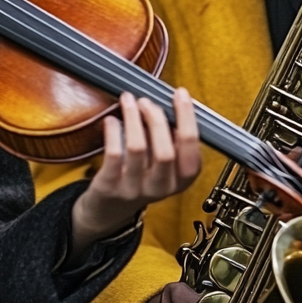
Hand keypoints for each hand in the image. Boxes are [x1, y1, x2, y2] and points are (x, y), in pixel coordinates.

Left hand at [70, 90, 200, 258]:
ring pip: (138, 148)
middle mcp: (161, 187)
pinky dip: (113, 132)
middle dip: (156, 119)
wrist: (109, 208)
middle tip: (146, 101)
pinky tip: (111, 120)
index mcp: (181, 179)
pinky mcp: (110, 186)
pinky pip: (114, 154)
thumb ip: (170, 138)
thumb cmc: (140, 175)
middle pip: (165, 151)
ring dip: (134, 119)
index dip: (187, 118)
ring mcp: (135, 189)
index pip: (191, 149)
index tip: (180, 94)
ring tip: (128, 101)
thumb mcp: (163, 163)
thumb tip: (168, 103)